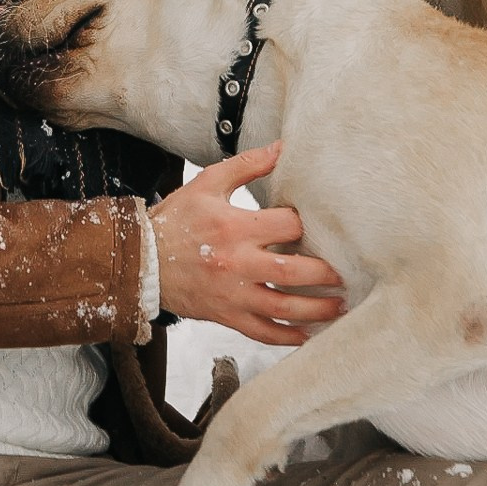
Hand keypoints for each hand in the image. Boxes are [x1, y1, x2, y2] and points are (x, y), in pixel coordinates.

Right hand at [151, 142, 344, 346]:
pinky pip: (261, 332)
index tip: (323, 229)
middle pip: (293, 273)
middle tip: (347, 275)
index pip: (287, 227)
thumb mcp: (208, 184)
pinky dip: (287, 337)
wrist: (140, 260)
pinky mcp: (226, 315)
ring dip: (316, 310)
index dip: (308, 227)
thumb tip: (282, 148)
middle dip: (325, 275)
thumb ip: (247, 165)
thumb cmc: (176, 220)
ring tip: (340, 306)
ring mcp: (232, 294)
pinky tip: (307, 334)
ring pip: (283, 308)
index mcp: (236, 227)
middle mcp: (237, 263)